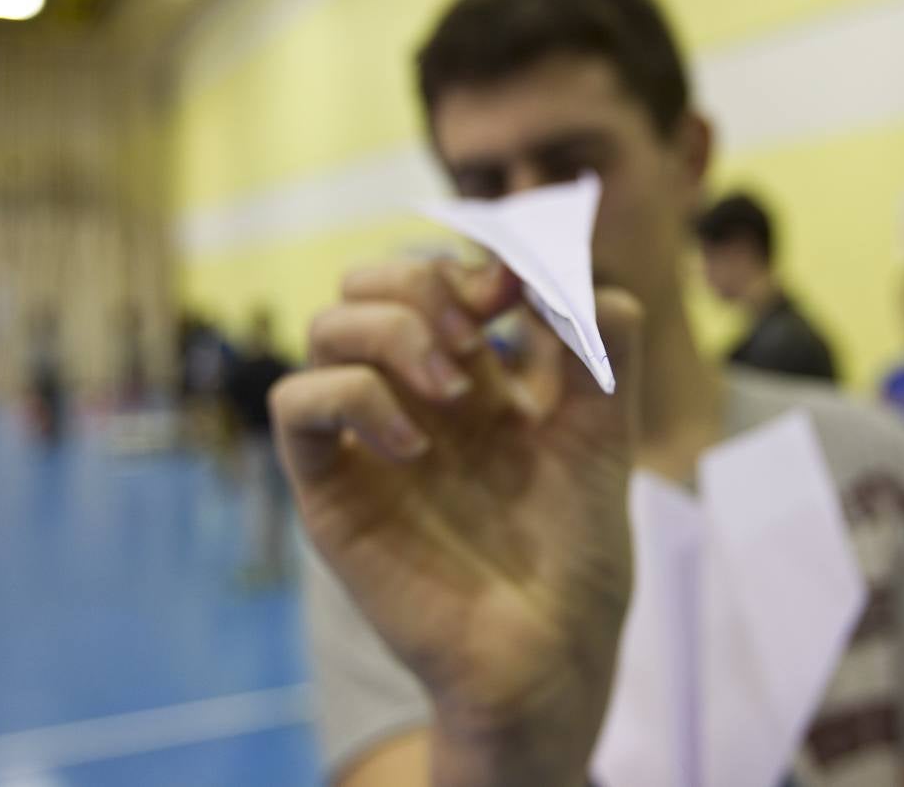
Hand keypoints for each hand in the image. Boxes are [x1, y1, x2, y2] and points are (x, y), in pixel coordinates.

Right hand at [271, 258, 642, 786]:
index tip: (517, 285)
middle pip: (370, 282)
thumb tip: (559, 256)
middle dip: (421, 279)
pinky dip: (351, 397)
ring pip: (327, 326)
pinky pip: (298, 403)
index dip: (471, 256)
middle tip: (475, 326)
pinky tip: (415, 444)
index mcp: (476, 378)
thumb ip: (600, 339)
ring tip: (450, 385)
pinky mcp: (332, 486)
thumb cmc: (576, 548)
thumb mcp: (605, 429)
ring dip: (389, 329)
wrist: (548, 647)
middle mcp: (413, 398)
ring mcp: (369, 438)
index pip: (440, 273)